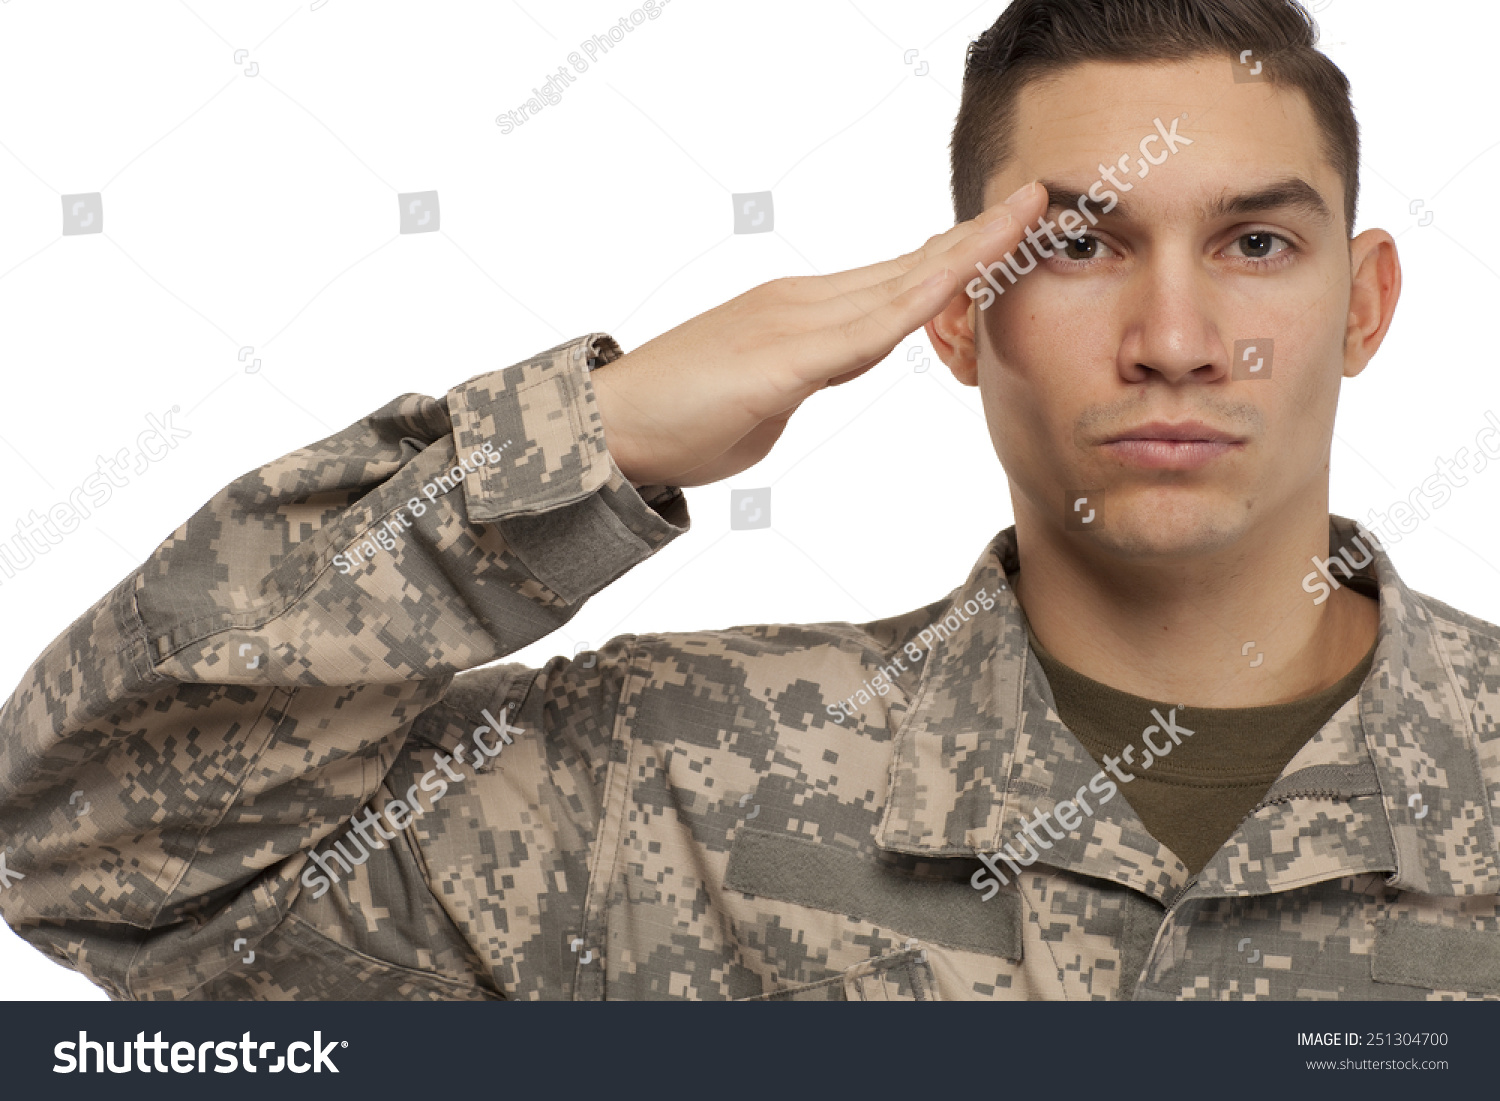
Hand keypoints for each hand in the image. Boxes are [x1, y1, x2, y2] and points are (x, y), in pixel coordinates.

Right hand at [590, 182, 1047, 486]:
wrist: (606, 431)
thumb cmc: (676, 424)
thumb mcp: (763, 403)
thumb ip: (801, 382)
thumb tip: (821, 380)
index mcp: (797, 315)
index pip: (892, 282)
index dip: (952, 257)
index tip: (1003, 237)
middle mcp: (799, 303)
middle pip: (905, 268)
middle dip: (975, 237)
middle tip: (1035, 201)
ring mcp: (789, 323)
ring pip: (895, 285)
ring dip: (963, 254)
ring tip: (1020, 219)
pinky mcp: (779, 358)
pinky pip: (863, 330)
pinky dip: (917, 302)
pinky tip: (958, 280)